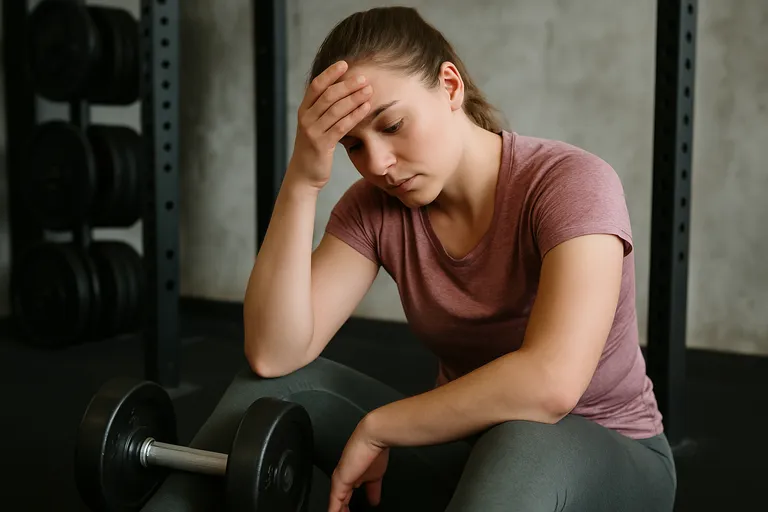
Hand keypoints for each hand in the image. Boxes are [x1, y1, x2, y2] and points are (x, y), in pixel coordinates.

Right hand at [290, 60, 373, 189]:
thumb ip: (323, 111)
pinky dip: (355, 115)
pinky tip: (366, 108)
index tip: (345, 63)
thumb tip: (342, 92)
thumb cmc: (313, 150)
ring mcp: (312, 131)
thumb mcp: (315, 127)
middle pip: (328, 95)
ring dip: (354, 97)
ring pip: (335, 109)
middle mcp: (306, 118)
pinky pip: (341, 126)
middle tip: (363, 78)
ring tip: (368, 90)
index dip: (330, 73)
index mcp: (304, 111)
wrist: (303, 175)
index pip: (316, 86)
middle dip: (347, 84)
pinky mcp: (322, 144)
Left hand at [328, 417, 388, 511]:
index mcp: (352, 474)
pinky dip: (334, 510)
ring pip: (335, 501)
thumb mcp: (376, 476)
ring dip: (338, 510)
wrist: (373, 436)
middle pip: (340, 499)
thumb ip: (373, 490)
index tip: (350, 511)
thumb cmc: (376, 450)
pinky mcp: (340, 481)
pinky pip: (335, 501)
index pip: (347, 494)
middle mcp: (344, 476)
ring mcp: (340, 479)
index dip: (347, 506)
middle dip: (342, 510)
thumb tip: (374, 501)